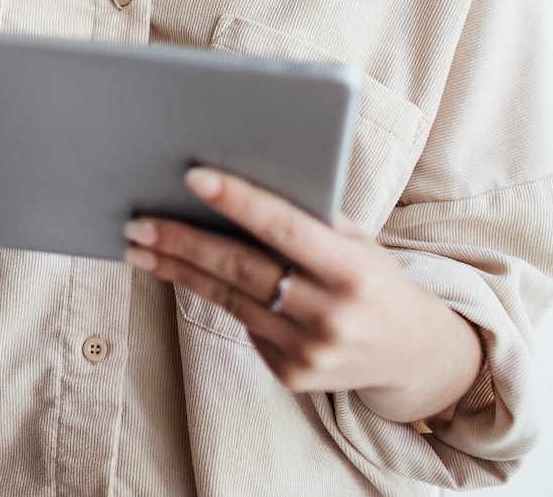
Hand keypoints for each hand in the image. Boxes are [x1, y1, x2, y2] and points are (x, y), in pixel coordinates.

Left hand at [125, 166, 484, 424]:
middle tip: (139, 222)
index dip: (238, 202)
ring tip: (140, 247)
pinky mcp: (292, 375)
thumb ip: (309, 219)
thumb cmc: (375, 278)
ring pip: (230, 299)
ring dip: (178, 270)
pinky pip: (243, 325)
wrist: (414, 354)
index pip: (285, 229)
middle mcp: (332, 315)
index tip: (193, 177)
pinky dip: (216, 296)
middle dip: (183, 242)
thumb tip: (236, 186)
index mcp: (354, 271)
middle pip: (242, 269)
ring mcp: (310, 352)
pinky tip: (184, 274)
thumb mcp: (358, 242)